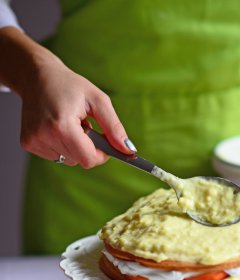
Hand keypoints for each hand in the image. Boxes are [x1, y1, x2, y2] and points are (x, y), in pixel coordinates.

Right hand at [19, 56, 135, 167]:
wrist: (36, 76)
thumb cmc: (70, 86)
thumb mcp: (98, 101)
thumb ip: (114, 127)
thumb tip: (129, 150)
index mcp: (62, 125)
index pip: (88, 159)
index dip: (101, 155)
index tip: (104, 142)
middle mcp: (44, 136)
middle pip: (79, 160)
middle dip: (88, 147)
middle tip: (84, 125)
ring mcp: (34, 140)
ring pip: (68, 160)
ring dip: (75, 146)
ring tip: (70, 124)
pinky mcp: (28, 143)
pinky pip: (55, 156)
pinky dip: (62, 146)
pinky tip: (58, 127)